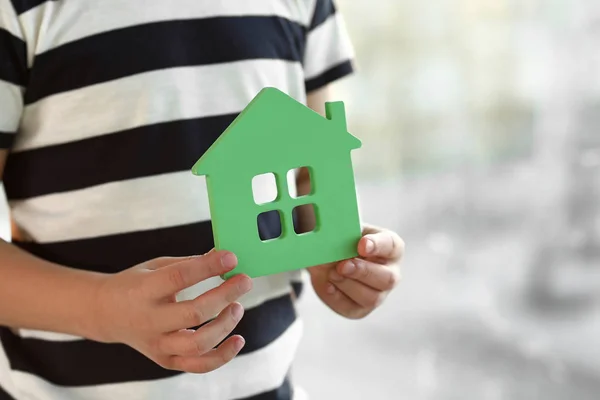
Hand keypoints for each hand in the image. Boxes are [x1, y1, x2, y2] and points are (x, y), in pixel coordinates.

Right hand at [90, 250, 252, 372]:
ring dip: (225, 325)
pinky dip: (222, 356)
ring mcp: (157, 344)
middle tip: (244, 281)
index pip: (179, 278)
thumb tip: (224, 256)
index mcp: (143, 290)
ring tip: (237, 307)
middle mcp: (149, 321)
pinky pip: (198, 365)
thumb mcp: (155, 266)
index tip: (231, 258)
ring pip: (198, 344)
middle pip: (194, 313)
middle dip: (225, 295)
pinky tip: (237, 339)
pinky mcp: (165, 360)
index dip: (208, 267)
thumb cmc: (135, 284)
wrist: (105, 313)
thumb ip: (189, 263)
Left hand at [308, 224, 403, 318]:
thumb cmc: (343, 240)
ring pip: (371, 298)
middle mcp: (390, 273)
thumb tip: (331, 237)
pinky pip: (351, 308)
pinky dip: (337, 297)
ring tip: (332, 273)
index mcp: (391, 248)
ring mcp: (378, 294)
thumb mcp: (344, 231)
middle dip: (363, 272)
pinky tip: (328, 285)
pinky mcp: (360, 308)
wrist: (328, 258)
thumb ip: (343, 232)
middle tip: (343, 265)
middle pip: (387, 279)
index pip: (390, 245)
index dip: (377, 245)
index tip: (361, 244)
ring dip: (348, 285)